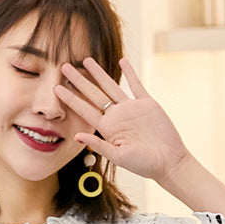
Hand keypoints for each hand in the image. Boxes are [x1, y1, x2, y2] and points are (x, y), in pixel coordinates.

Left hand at [54, 57, 190, 184]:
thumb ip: (99, 145)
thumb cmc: (143, 164)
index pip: (84, 110)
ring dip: (98, 73)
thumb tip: (77, 136)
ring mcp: (131, 108)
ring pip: (111, 86)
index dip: (70, 98)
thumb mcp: (118, 157)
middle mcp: (116, 116)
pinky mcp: (146, 104)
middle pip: (93, 94)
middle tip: (64, 66)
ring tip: (86, 59)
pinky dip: (130, 72)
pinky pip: (136, 85)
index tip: (56, 88)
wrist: (168, 161)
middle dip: (79, 80)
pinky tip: (122, 61)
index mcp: (107, 129)